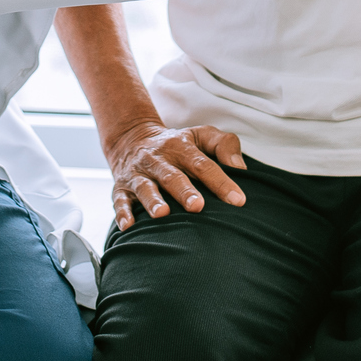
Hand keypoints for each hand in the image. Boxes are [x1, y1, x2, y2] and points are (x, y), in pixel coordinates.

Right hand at [105, 120, 247, 229]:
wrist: (131, 138)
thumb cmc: (177, 144)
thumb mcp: (201, 135)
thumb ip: (224, 145)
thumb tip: (240, 168)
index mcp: (181, 147)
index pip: (203, 164)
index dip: (221, 182)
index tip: (238, 200)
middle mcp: (158, 160)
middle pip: (172, 176)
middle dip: (184, 191)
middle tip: (198, 207)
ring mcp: (138, 174)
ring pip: (145, 187)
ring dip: (153, 201)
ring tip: (163, 214)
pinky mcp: (121, 187)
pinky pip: (119, 200)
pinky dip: (122, 213)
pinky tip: (129, 226)